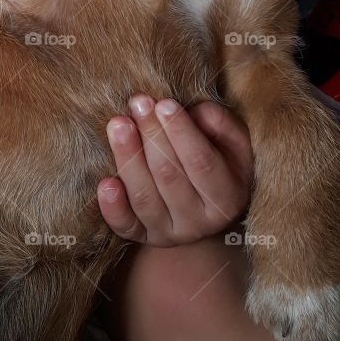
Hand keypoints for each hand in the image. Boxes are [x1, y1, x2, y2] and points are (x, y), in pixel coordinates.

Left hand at [98, 96, 252, 246]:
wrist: (202, 210)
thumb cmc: (218, 163)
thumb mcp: (233, 145)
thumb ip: (221, 125)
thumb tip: (196, 112)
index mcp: (228, 197)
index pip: (202, 162)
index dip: (182, 132)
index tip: (163, 103)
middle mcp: (201, 222)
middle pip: (169, 177)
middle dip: (151, 136)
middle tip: (138, 103)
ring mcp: (170, 233)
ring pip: (145, 197)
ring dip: (128, 159)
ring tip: (118, 124)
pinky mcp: (144, 237)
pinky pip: (125, 226)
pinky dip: (113, 207)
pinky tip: (105, 183)